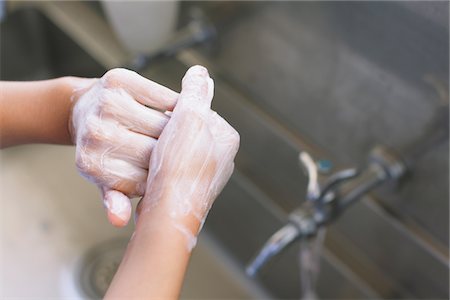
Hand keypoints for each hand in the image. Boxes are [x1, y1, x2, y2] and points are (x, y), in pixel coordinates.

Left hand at [70, 68, 177, 226]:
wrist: (83, 110)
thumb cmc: (101, 148)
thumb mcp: (105, 178)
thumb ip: (114, 198)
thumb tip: (119, 221)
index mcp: (92, 163)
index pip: (144, 180)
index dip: (165, 180)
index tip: (177, 178)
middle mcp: (96, 134)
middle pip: (156, 151)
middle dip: (174, 155)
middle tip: (190, 156)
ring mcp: (107, 105)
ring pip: (163, 125)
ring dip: (180, 130)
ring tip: (189, 137)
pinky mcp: (119, 81)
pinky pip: (163, 98)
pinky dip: (176, 106)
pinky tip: (179, 113)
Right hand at [138, 65, 239, 249]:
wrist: (167, 215)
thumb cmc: (182, 167)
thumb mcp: (190, 119)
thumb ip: (196, 92)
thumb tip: (200, 71)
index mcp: (224, 139)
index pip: (198, 110)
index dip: (176, 109)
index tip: (163, 113)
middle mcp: (216, 158)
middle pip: (185, 129)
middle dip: (167, 129)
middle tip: (154, 133)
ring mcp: (198, 174)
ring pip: (172, 148)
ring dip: (158, 147)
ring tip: (150, 152)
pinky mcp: (180, 187)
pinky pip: (164, 167)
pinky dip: (155, 165)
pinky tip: (147, 166)